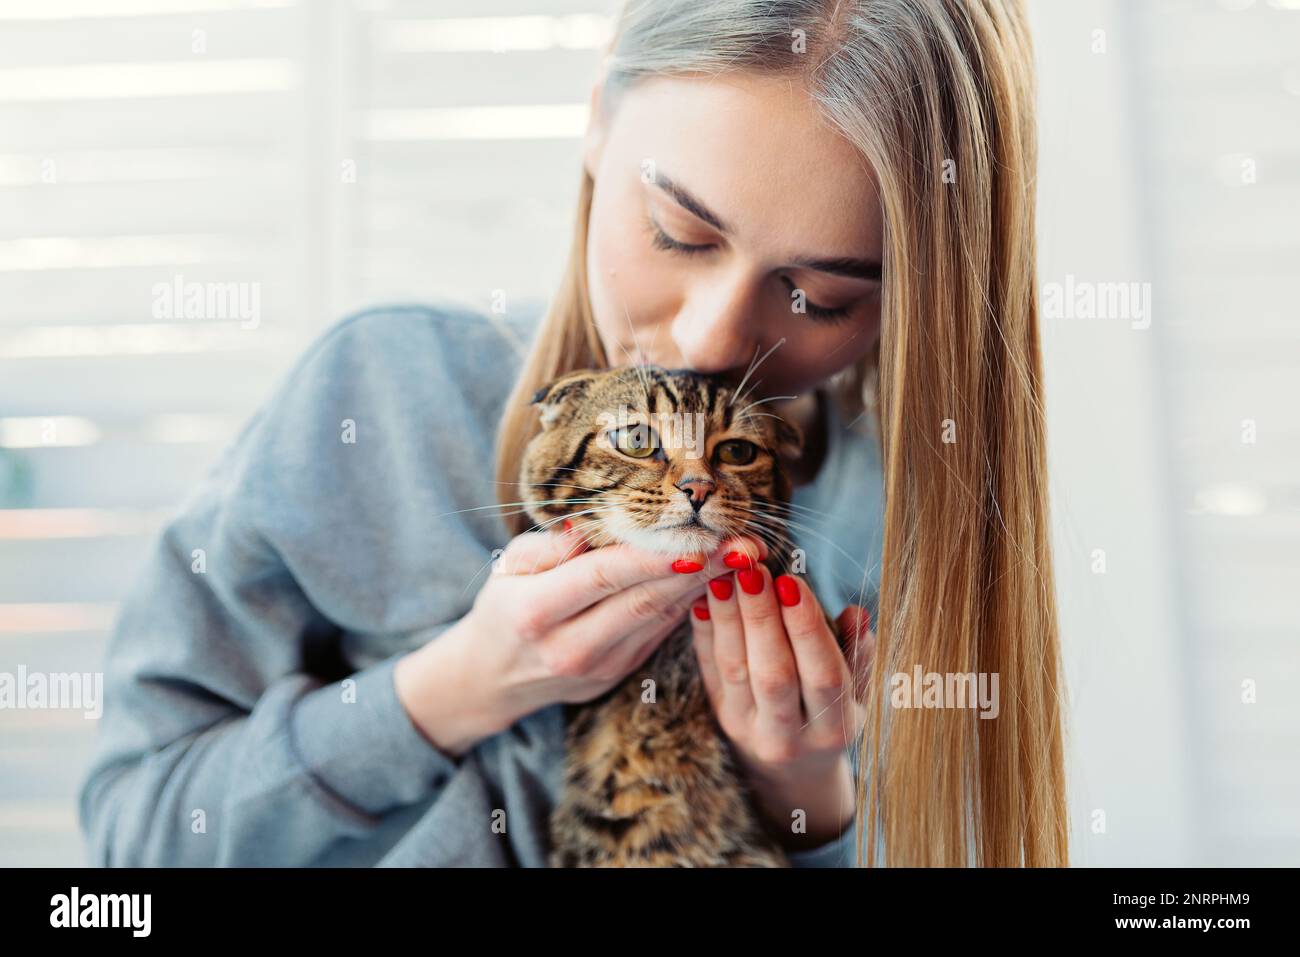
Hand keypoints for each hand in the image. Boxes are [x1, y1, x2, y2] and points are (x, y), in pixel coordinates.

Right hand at [394, 525, 767, 757]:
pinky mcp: (620, 672)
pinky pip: (661, 631)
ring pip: (660, 618)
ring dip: (707, 585)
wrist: (493, 676)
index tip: (697, 539)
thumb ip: (548, 546)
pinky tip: (720, 576)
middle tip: (743, 542)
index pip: (603, 577)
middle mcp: (570, 646)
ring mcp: (599, 666)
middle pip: (644, 600)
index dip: (653, 559)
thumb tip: (587, 527)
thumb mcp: (508, 567)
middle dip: (699, 568)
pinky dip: (691, 601)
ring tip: (744, 555)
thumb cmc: (503, 604)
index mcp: (536, 612)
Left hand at [688, 561, 874, 847]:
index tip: (791, 581)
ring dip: (728, 619)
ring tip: (726, 576)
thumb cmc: (832, 714)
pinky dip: (705, 634)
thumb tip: (857, 613)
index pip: (823, 675)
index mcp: (834, 728)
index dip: (807, 628)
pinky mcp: (720, 719)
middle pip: (773, 674)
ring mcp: (749, 731)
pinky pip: (709, 672)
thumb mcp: (857, 692)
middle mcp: (790, 737)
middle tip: (753, 571)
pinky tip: (703, 601)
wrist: (793, 770)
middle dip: (762, 618)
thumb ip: (858, 653)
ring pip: (735, 671)